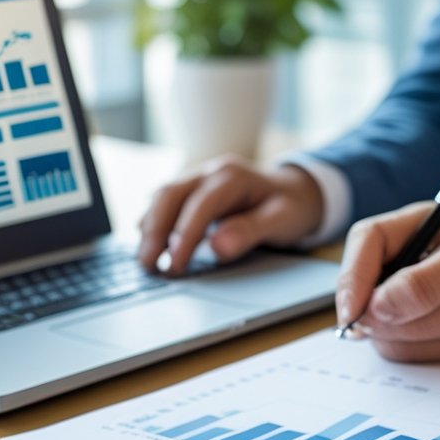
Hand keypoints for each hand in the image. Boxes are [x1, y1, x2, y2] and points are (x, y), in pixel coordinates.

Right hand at [137, 156, 324, 273]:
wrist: (293, 191)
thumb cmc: (288, 207)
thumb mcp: (281, 220)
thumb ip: (250, 231)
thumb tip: (218, 246)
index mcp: (232, 176)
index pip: (201, 204)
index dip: (185, 233)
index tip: (175, 263)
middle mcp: (209, 172)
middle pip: (171, 195)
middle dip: (156, 231)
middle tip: (149, 266)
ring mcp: (196, 179)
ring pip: (162, 197)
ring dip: (150, 228)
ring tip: (146, 262)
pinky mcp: (190, 192)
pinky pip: (164, 203)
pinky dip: (153, 224)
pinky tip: (149, 246)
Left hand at [336, 204, 439, 361]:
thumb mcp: (416, 219)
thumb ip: (370, 247)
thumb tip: (348, 308)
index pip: (418, 290)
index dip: (373, 301)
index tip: (352, 306)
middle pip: (410, 326)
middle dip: (374, 319)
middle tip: (366, 306)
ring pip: (410, 350)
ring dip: (385, 333)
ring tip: (395, 308)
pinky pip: (424, 361)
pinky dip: (405, 344)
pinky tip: (417, 322)